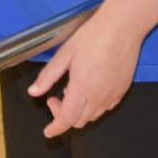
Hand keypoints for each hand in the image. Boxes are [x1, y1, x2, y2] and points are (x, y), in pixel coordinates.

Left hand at [28, 11, 142, 137]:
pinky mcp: (123, 89)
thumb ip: (48, 75)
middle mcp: (99, 96)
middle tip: (56, 97)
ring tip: (74, 90)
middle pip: (79, 121)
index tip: (48, 131)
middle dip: (64, 115)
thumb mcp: (65, 53)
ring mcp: (113, 94)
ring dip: (80, 111)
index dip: (55, 128)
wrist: (123, 26)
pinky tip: (91, 89)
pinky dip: (95, 106)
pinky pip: (106, 107)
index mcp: (82, 88)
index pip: (66, 120)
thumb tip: (33, 92)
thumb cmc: (94, 36)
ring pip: (93, 116)